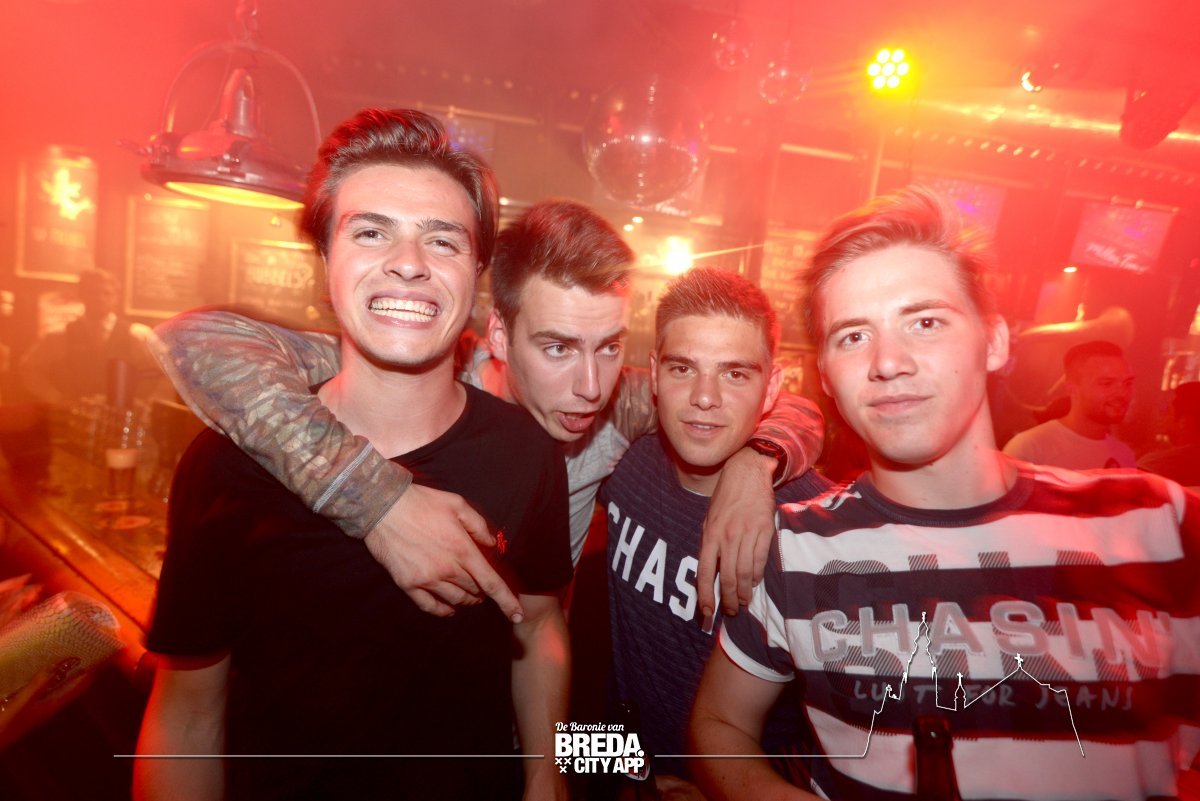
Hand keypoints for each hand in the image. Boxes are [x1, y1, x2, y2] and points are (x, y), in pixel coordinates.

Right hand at [364, 483, 523, 621]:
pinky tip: (449, 608)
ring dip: (466, 600)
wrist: (382, 506)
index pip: (491, 583)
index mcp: (462, 549)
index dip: (506, 601)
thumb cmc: (422, 502)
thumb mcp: (457, 504)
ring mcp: (426, 579)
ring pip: (455, 601)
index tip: (517, 614)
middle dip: (483, 591)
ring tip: (469, 594)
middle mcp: (446, 568)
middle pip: (475, 592)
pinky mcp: (408, 584)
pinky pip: (430, 607)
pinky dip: (443, 610)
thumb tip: (492, 544)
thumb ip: (479, 526)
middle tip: (482, 583)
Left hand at [697, 447, 776, 629]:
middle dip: (727, 600)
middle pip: (725, 578)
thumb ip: (710, 543)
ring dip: (743, 592)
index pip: (703, 572)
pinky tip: (754, 583)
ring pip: (744, 573)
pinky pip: (759, 561)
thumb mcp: (709, 518)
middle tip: (731, 611)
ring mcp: (746, 534)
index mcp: (709, 535)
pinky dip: (756, 576)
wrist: (747, 473)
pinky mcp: (764, 531)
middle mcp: (726, 537)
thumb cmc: (726, 497)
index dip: (705, 596)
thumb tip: (710, 570)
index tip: (707, 613)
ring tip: (743, 601)